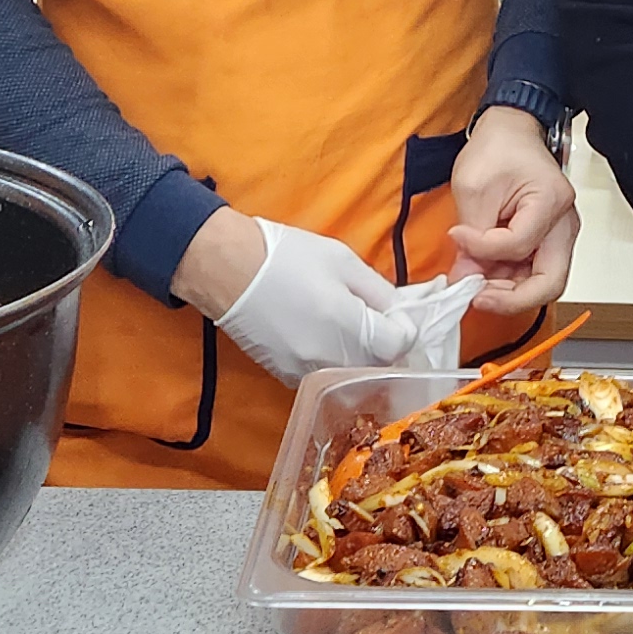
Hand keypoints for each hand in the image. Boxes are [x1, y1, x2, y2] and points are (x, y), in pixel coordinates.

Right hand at [209, 218, 417, 387]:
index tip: (398, 312)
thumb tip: (401, 311)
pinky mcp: (288, 377)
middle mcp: (332, 359)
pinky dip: (334, 360)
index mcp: (350, 328)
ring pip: (353, 374)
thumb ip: (379, 290)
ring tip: (349, 324)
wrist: (227, 270)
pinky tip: (322, 335)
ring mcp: (308, 373)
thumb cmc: (287, 257)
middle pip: (380, 364)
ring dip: (361, 354)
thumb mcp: (343, 260)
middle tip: (378, 317)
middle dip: (386, 343)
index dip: (405, 326)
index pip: (400, 345)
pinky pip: (326, 375)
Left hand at [447, 107, 576, 318]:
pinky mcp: (547, 239)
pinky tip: (486, 275)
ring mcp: (559, 234)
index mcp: (551, 202)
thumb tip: (467, 277)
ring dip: (508, 292)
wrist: (511, 131)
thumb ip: (472, 238)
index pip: (520, 246)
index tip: (458, 237)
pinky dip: (509, 280)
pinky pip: (533, 271)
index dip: (483, 250)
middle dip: (511, 298)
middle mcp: (564, 223)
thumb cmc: (499, 148)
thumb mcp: (474, 188)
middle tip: (477, 298)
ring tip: (476, 284)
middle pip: (550, 282)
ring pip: (542, 283)